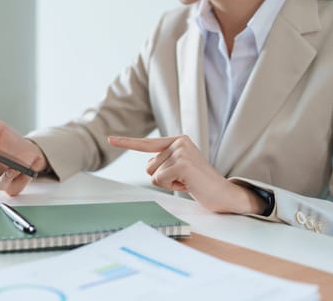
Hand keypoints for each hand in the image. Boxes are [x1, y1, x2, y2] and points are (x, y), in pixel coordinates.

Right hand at [0, 120, 47, 195]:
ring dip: (5, 178)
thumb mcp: (0, 129)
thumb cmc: (10, 140)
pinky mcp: (14, 187)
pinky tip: (30, 169)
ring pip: (0, 184)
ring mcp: (2, 181)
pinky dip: (24, 178)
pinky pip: (18, 186)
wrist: (28, 149)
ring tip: (12, 169)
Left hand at [108, 135, 265, 213]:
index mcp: (177, 141)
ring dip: (168, 183)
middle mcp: (179, 142)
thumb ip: (164, 162)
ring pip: (153, 174)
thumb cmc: (199, 183)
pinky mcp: (182, 163)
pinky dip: (171, 186)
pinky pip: (159, 180)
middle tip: (184, 179)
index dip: (126, 142)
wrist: (223, 194)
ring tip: (187, 181)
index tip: (109, 139)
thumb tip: (148, 166)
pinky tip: (188, 184)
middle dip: (162, 178)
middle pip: (148, 166)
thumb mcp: (179, 168)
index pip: (147, 143)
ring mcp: (181, 151)